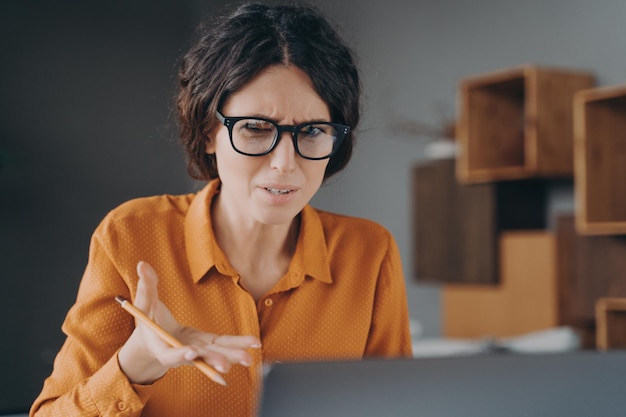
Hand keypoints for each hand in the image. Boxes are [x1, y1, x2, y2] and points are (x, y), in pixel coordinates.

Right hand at [118, 261, 260, 384]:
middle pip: (199, 359)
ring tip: (248, 358)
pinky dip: (236, 347)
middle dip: (213, 361)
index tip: (191, 351)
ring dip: (232, 356)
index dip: (181, 354)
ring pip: (215, 354)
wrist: (153, 339)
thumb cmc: (147, 320)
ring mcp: (197, 350)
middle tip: (226, 365)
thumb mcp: (144, 303)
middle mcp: (182, 354)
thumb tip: (142, 264)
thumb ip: (146, 286)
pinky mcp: (207, 345)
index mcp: (163, 348)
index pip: (171, 355)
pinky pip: (223, 346)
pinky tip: (253, 347)